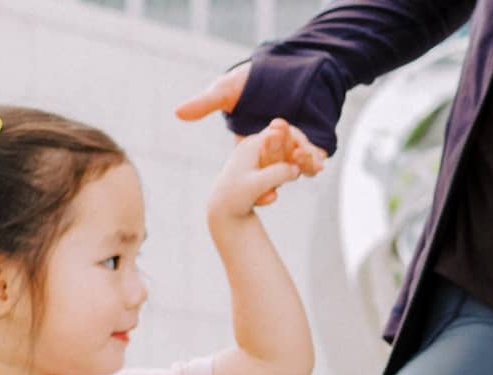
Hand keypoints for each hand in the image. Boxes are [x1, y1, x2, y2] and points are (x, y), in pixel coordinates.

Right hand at [179, 67, 326, 205]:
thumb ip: (206, 104)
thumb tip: (177, 112)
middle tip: (274, 178)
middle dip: (274, 174)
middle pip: (274, 168)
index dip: (256, 185)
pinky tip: (315, 162)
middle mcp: (273, 150)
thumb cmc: (255, 75)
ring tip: (297, 164)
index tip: (258, 195)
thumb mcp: (227, 90)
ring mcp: (295, 145)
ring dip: (296, 167)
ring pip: (294, 164)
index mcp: (252, 145)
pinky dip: (315, 160)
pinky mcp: (315, 138)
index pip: (252, 169)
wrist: (293, 60)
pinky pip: (316, 154)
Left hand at [206, 118, 326, 224]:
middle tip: (320, 165)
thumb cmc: (233, 197)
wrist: (222, 211)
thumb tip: (295, 170)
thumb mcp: (254, 186)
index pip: (283, 133)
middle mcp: (260, 147)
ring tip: (318, 168)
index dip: (299, 143)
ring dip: (304, 161)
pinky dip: (296, 170)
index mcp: (253, 144)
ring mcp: (264, 158)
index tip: (310, 156)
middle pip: (289, 142)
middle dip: (305, 152)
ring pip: (289, 155)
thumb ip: (276, 174)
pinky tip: (312, 170)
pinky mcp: (267, 170)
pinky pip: (286, 166)